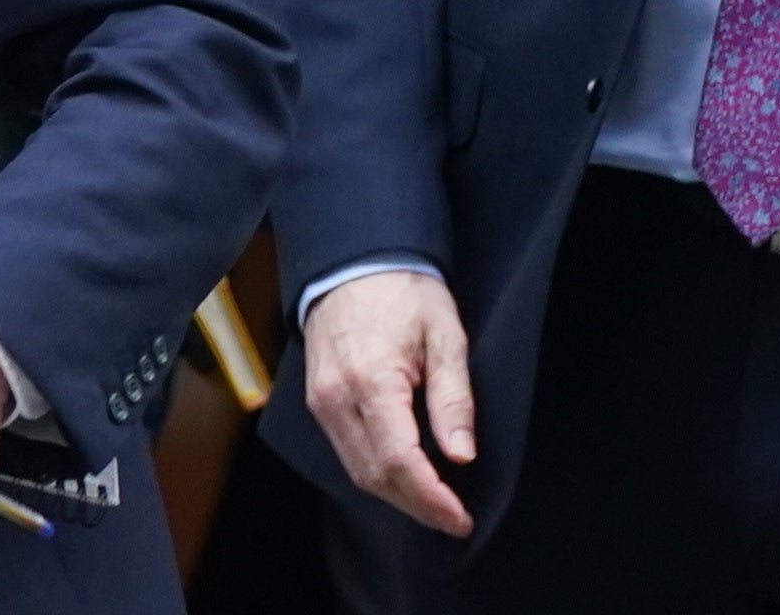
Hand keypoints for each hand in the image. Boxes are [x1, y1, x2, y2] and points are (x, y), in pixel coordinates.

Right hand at [304, 270, 476, 537]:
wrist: (353, 260)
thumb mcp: (445, 336)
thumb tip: (461, 455)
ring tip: (436, 503)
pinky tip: (406, 476)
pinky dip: (377, 472)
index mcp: (371, 380)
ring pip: (357, 470)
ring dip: (397, 495)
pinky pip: (346, 451)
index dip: (431, 498)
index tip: (462, 519)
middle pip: (374, 476)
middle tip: (455, 519)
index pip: (398, 461)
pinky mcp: (318, 401)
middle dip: (417, 505)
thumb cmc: (404, 292)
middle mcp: (336, 398)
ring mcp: (321, 401)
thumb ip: (453, 398)